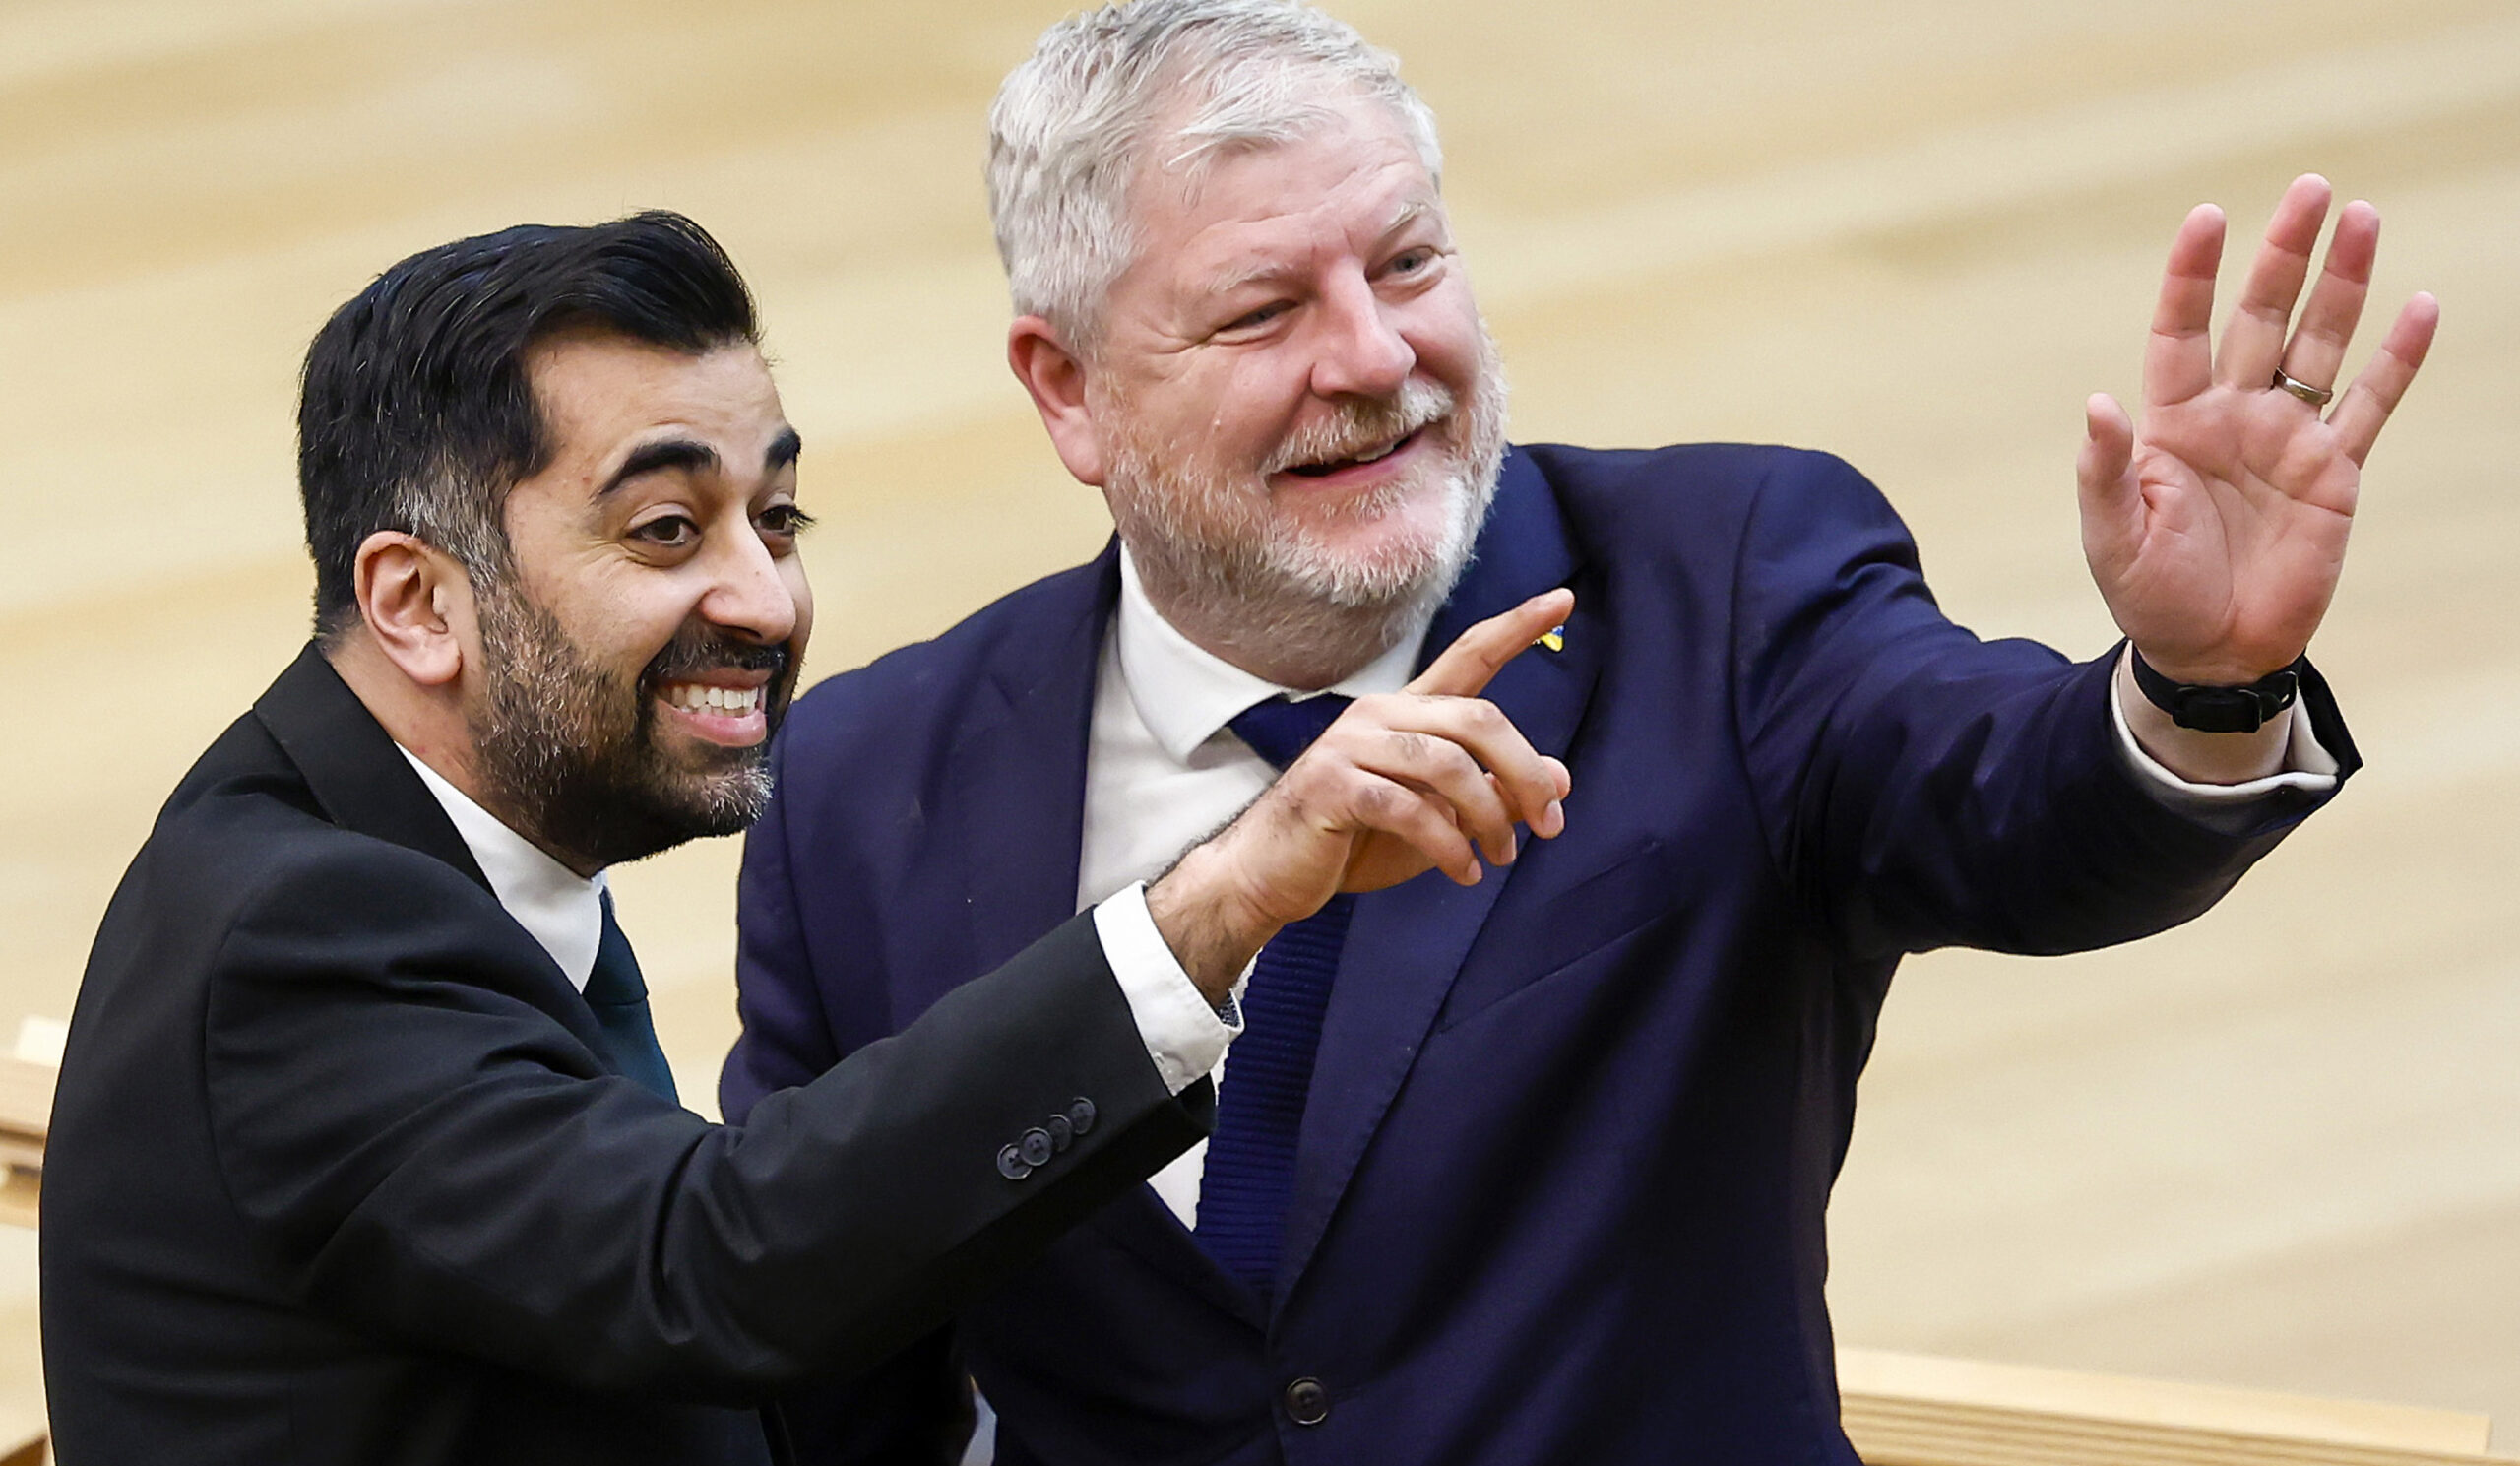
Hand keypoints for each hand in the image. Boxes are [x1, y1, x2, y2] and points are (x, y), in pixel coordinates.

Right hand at [1147, 589, 1575, 998]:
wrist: (1269, 876)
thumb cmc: (1353, 843)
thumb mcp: (1440, 821)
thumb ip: (1493, 796)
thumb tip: (1560, 779)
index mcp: (1406, 712)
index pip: (1469, 656)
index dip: (1517, 628)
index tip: (1564, 598)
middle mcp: (1379, 714)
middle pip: (1477, 720)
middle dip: (1524, 772)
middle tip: (1549, 824)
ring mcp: (1351, 746)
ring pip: (1448, 765)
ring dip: (1488, 817)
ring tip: (1499, 857)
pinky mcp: (1333, 786)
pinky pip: (1409, 809)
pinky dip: (1448, 845)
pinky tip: (1463, 873)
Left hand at [2078, 173, 2437, 686]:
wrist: (2210, 650)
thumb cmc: (2149, 592)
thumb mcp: (2111, 535)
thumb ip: (2104, 470)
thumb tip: (2096, 404)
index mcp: (2171, 420)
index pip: (2181, 329)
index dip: (2193, 275)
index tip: (2208, 215)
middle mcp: (2233, 414)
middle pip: (2263, 316)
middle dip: (2286, 254)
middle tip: (2313, 188)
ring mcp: (2287, 438)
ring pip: (2321, 343)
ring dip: (2343, 283)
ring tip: (2363, 217)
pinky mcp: (2335, 472)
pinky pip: (2372, 405)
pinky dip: (2397, 359)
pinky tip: (2421, 307)